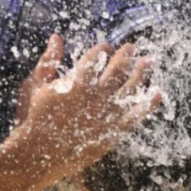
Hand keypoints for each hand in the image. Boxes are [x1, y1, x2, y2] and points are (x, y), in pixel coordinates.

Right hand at [15, 34, 160, 177]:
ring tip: (148, 61)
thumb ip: (48, 61)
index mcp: (78, 80)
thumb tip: (56, 37)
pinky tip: (157, 92)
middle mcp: (97, 94)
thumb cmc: (33, 118)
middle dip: (125, 55)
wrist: (37, 153)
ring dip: (141, 71)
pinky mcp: (114, 131)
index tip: (106, 46)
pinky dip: (148, 103)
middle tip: (131, 46)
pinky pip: (136, 114)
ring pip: (131, 87)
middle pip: (117, 68)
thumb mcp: (34, 85)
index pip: (95, 58)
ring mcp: (108, 113)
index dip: (102, 50)